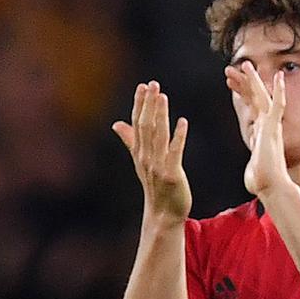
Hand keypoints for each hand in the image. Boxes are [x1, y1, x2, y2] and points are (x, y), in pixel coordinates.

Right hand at [112, 82, 190, 223]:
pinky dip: (178, 136)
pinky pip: (175, 152)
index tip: (142, 86)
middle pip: (145, 126)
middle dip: (148, 105)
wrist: (164, 214)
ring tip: (163, 97)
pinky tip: (182, 121)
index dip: (139, 104)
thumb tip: (116, 123)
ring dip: (160, 115)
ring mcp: (157, 166)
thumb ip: (130, 140)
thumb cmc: (155, 186)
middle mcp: (145, 157)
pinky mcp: (172, 175)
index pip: (136, 124)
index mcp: (139, 152)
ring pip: (157, 136)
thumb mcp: (141, 161)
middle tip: (152, 84)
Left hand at [224, 63, 295, 198]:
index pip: (250, 108)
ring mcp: (271, 126)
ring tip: (245, 64)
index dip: (242, 94)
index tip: (232, 84)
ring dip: (253, 81)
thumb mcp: (253, 166)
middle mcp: (267, 126)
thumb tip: (254, 170)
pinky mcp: (274, 128)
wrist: (271, 187)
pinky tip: (278, 77)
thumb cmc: (262, 182)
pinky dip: (279, 91)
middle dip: (245, 83)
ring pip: (262, 97)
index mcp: (260, 133)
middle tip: (235, 68)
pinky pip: (277, 106)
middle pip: (255, 99)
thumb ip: (254, 162)